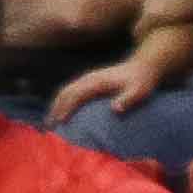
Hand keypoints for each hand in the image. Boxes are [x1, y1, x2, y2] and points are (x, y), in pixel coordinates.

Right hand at [52, 36, 187, 123]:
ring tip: (52, 120)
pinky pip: (71, 90)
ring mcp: (88, 79)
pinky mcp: (90, 81)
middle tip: (50, 125)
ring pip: (66, 91)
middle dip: (56, 108)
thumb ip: (127, 100)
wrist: (143, 67)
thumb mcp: (138, 92)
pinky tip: (63, 110)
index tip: (60, 122)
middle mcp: (88, 79)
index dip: (66, 108)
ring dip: (57, 104)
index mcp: (96, 82)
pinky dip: (63, 100)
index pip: (75, 95)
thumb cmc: (142, 82)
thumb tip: (114, 109)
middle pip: (65, 93)